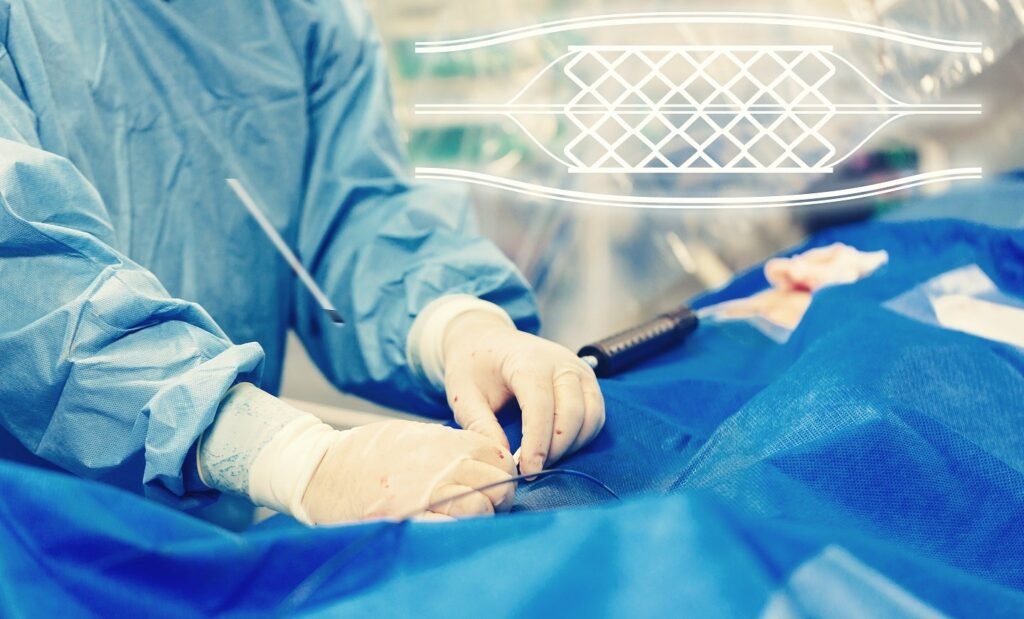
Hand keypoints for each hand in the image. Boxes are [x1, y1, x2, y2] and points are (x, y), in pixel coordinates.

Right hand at [301, 420, 516, 523]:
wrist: (323, 471)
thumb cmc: (368, 452)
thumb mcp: (412, 433)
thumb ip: (450, 444)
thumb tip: (486, 457)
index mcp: (442, 441)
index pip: (497, 456)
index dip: (501, 471)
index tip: (494, 480)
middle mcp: (438, 464)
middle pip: (495, 484)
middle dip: (497, 497)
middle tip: (487, 503)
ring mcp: (424, 493)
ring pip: (479, 509)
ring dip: (480, 516)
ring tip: (465, 517)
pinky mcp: (407, 518)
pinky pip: (450, 528)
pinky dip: (456, 530)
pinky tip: (446, 526)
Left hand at [442, 312, 605, 476]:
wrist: (488, 341)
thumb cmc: (474, 366)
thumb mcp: (463, 395)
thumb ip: (481, 427)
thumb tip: (504, 461)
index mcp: (529, 361)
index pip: (541, 407)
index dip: (537, 443)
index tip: (527, 471)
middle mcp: (561, 362)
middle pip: (572, 414)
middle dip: (555, 449)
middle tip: (531, 469)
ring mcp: (578, 369)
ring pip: (590, 417)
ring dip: (571, 446)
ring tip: (543, 459)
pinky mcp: (586, 379)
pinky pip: (595, 415)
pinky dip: (581, 437)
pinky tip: (556, 447)